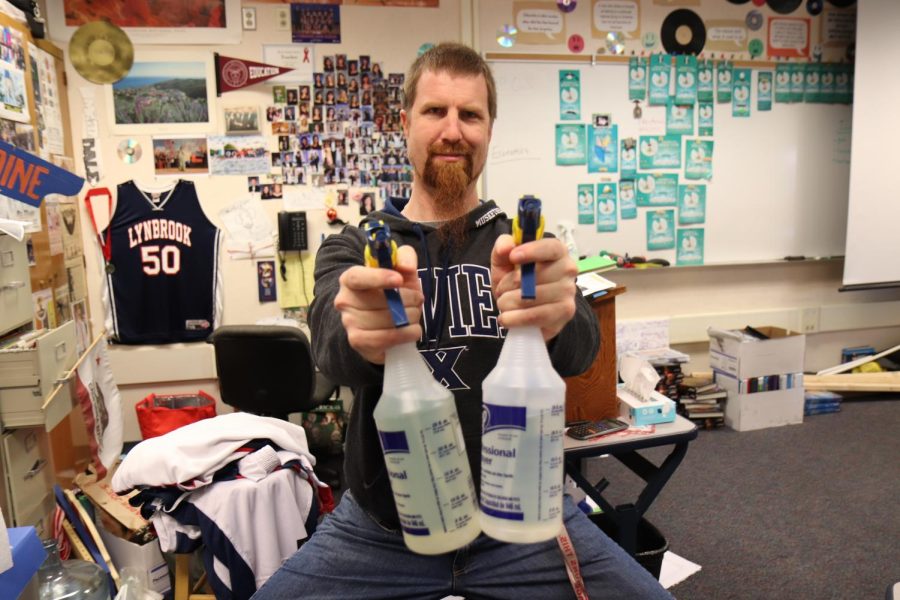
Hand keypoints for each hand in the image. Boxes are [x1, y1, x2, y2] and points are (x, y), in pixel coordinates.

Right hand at [333, 244, 422, 363]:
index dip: (379, 277)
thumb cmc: (391, 292)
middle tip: (417, 300)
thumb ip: (405, 257)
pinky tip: (412, 330)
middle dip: (408, 301)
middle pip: (381, 301)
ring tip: (414, 315)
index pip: (358, 277)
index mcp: (350, 279)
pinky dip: (406, 334)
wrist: (381, 323)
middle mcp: (345, 300)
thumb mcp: (400, 270)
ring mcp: (349, 323)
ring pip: (387, 321)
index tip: (399, 279)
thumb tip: (407, 266)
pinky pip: (386, 339)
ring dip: (410, 318)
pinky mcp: (358, 341)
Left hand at [491, 234, 577, 341]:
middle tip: (502, 290)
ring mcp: (569, 292)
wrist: (524, 309)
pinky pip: (535, 316)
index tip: (513, 257)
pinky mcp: (565, 313)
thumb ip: (503, 246)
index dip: (532, 251)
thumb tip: (506, 247)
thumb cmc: (516, 281)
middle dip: (508, 285)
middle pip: (534, 276)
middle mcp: (568, 270)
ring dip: (508, 303)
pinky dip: (514, 318)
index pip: (550, 248)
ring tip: (504, 304)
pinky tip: (507, 318)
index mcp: (557, 251)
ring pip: (531, 298)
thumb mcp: (504, 260)